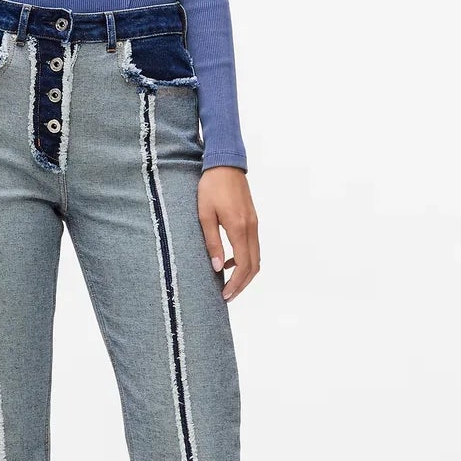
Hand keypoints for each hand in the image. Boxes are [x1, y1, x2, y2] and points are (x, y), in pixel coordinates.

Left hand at [198, 166, 259, 299]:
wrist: (225, 164)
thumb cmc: (211, 187)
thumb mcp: (204, 214)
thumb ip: (212, 241)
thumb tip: (216, 267)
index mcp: (238, 227)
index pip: (243, 264)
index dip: (235, 283)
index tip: (225, 295)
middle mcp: (251, 228)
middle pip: (254, 266)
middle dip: (242, 284)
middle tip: (228, 296)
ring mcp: (254, 224)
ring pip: (256, 258)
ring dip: (245, 274)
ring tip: (228, 283)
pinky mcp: (252, 220)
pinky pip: (253, 247)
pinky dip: (244, 260)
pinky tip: (227, 261)